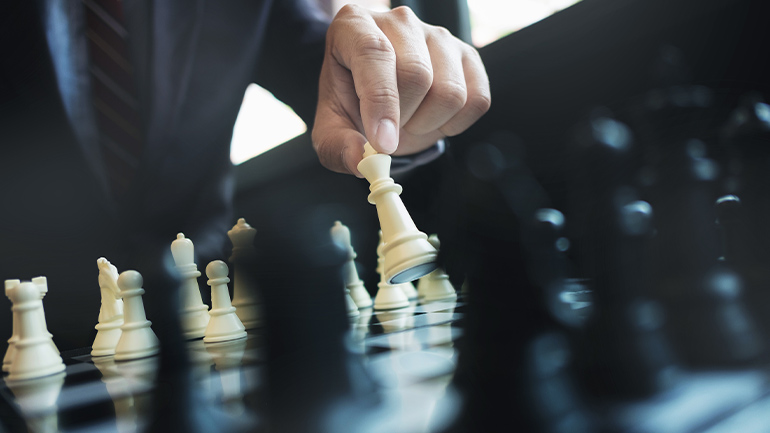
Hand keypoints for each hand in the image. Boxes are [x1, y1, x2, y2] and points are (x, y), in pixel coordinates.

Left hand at [312, 5, 490, 175]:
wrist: (378, 99)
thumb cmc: (352, 105)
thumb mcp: (331, 128)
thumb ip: (338, 146)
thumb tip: (361, 161)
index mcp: (355, 26)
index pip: (375, 53)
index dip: (381, 101)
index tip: (382, 143)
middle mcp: (400, 21)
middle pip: (416, 75)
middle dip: (403, 118)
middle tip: (388, 129)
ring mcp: (439, 36)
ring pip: (450, 92)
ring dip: (428, 123)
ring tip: (408, 119)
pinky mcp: (468, 56)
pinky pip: (477, 100)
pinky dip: (454, 124)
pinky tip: (432, 118)